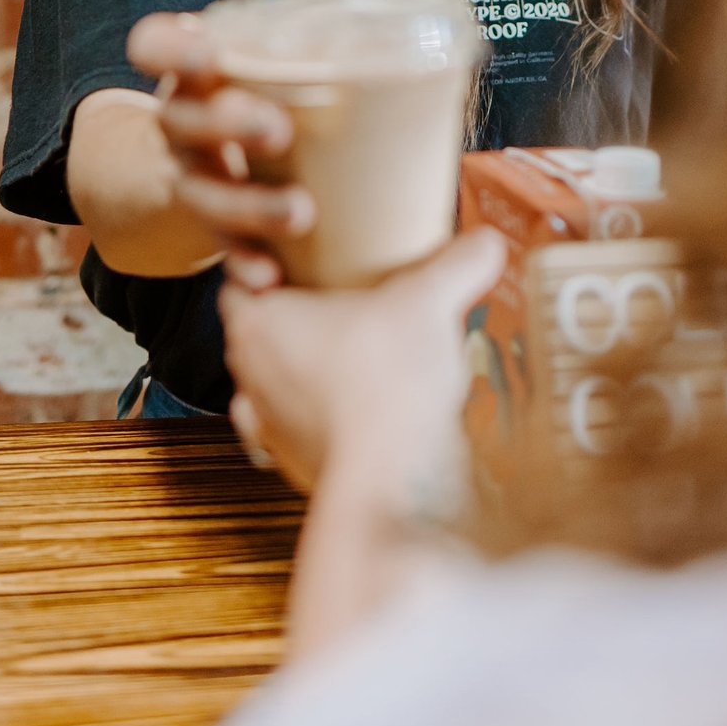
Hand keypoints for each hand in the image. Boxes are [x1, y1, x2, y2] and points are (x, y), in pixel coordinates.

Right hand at [126, 12, 314, 260]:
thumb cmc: (271, 99)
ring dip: (249, 204)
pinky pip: (220, 250)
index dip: (171, 50)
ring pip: (204, 191)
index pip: (154, 46)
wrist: (212, 166)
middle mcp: (181, 122)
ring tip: (301, 213)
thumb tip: (451, 40)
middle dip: (228, 124)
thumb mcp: (280, 70)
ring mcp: (191, 176)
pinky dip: (244, 264)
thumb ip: (332, 53)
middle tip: (279, 130)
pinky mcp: (209, 228)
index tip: (207, 52)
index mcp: (194, 72)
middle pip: (182, 120)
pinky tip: (271, 276)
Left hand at [218, 229, 507, 493]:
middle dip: (291, 316)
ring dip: (302, 370)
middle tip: (338, 301)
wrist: (392, 484)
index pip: (238, 281)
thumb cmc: (390, 384)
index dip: (267, 266)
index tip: (305, 261)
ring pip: (271, 384)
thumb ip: (458, 263)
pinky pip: (294, 432)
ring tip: (351, 358)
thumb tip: (488, 241)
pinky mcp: (292, 465)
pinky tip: (353, 410)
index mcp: (258, 323)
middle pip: (256, 331)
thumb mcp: (430, 302)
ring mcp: (267, 426)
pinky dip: (317, 418)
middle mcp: (249, 374)